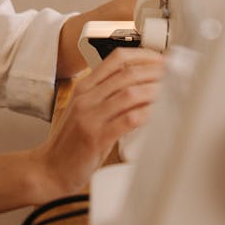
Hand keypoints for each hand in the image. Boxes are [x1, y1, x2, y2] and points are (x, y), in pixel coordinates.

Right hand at [33, 47, 165, 198]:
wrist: (50, 169)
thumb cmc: (71, 142)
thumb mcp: (85, 110)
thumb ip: (106, 96)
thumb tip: (140, 87)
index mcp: (84, 87)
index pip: (116, 59)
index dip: (143, 55)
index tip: (161, 60)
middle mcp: (86, 97)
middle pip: (127, 73)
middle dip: (155, 72)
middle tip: (174, 75)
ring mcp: (90, 116)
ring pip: (130, 93)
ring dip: (155, 91)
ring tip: (172, 92)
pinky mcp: (96, 137)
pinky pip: (128, 119)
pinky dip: (147, 114)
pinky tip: (159, 114)